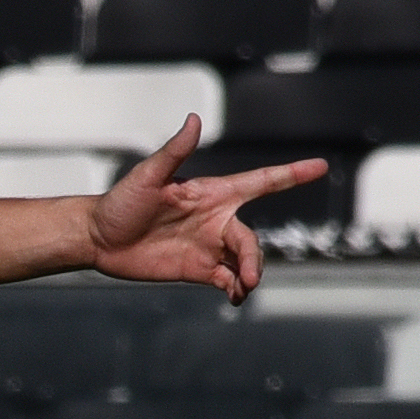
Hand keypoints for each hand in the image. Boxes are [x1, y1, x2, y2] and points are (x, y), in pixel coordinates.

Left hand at [85, 117, 330, 303]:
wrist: (99, 239)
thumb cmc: (121, 202)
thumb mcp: (148, 176)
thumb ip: (175, 151)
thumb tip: (194, 119)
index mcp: (212, 193)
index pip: (260, 182)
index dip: (291, 174)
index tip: (321, 166)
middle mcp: (215, 219)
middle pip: (250, 239)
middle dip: (253, 258)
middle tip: (248, 277)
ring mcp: (207, 245)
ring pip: (243, 261)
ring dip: (248, 275)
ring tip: (242, 289)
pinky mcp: (196, 269)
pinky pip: (227, 281)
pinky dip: (236, 290)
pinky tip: (235, 299)